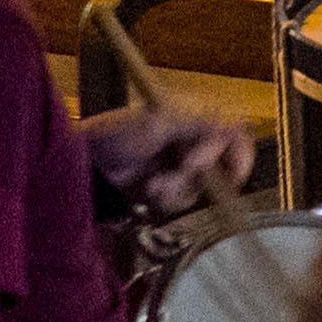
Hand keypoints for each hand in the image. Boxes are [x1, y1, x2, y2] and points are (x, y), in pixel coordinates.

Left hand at [83, 96, 253, 215]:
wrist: (82, 163)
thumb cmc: (116, 134)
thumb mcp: (158, 123)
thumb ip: (200, 124)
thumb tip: (236, 126)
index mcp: (194, 120)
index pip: (235, 136)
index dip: (239, 156)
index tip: (232, 176)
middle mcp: (192, 143)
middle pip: (221, 169)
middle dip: (195, 178)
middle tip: (171, 178)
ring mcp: (179, 167)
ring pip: (200, 188)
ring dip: (176, 190)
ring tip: (151, 185)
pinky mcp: (166, 189)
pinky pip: (181, 201)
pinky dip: (165, 200)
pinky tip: (146, 191)